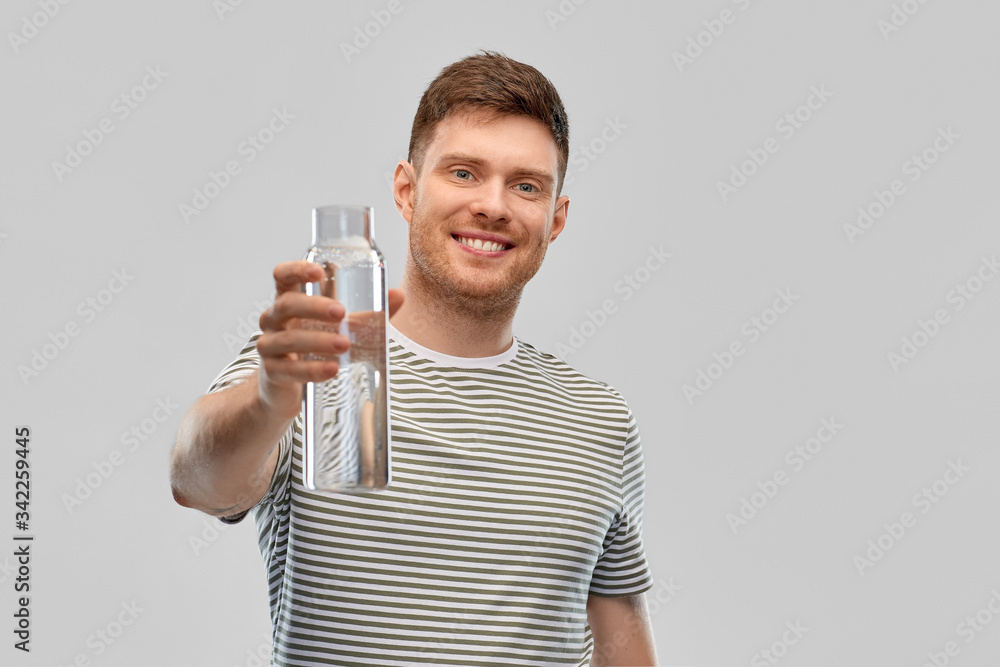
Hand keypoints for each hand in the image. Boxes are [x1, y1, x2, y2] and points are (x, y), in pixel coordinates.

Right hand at [254, 260, 402, 419]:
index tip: (317, 271)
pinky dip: (311, 370)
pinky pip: (289, 370)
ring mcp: (269, 346)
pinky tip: (331, 370)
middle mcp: (274, 320)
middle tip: (340, 312)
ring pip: (288, 339)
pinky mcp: (273, 373)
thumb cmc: (317, 347)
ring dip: (317, 340)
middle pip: (286, 305)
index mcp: (290, 300)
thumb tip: (398, 295)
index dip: (296, 270)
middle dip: (314, 307)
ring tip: (344, 344)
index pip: (283, 276)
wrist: (290, 389)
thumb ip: (369, 314)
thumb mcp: (342, 328)